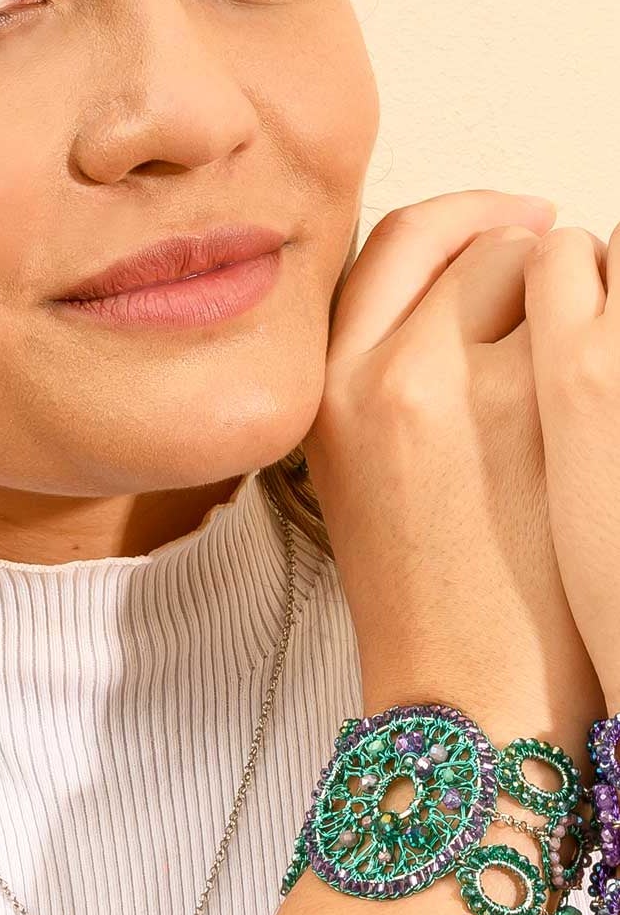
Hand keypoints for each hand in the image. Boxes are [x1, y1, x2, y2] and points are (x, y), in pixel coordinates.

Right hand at [302, 190, 604, 752]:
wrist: (466, 694)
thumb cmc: (429, 600)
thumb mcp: (354, 474)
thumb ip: (382, 378)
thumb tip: (470, 298)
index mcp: (324, 387)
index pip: (396, 244)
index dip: (467, 221)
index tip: (518, 227)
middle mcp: (382, 372)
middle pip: (474, 245)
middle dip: (535, 254)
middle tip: (578, 271)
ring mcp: (463, 383)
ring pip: (545, 266)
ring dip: (585, 291)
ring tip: (598, 353)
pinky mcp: (543, 408)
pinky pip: (596, 316)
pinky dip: (616, 333)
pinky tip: (614, 384)